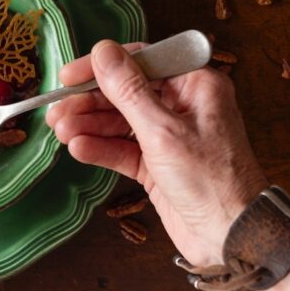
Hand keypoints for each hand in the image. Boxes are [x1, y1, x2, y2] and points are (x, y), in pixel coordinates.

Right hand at [46, 40, 268, 264]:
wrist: (233, 239)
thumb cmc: (211, 181)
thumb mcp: (162, 130)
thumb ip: (128, 89)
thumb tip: (103, 50)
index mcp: (195, 85)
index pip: (140, 61)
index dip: (101, 67)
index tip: (69, 76)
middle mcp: (182, 106)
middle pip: (125, 92)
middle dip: (89, 102)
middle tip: (56, 110)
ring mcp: (168, 136)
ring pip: (119, 122)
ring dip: (89, 125)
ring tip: (60, 130)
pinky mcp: (157, 165)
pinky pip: (122, 149)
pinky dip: (100, 148)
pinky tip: (78, 148)